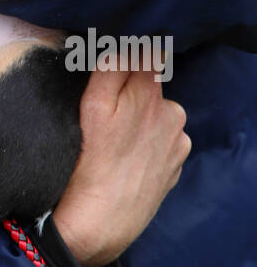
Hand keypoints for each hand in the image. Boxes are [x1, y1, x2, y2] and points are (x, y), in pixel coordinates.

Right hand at [53, 60, 190, 266]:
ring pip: (156, 114)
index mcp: (150, 91)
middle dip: (130, 93)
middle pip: (149, 86)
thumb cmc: (89, 162)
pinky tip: (127, 159)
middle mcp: (172, 112)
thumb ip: (112, 66)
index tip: (107, 77)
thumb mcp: (91, 106)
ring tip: (114, 143)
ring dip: (140, 119)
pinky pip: (162, 141)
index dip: (124, 62)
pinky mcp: (176, 165)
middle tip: (104, 117)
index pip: (144, 55)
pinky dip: (147, 144)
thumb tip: (127, 45)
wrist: (101, 221)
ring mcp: (177, 141)